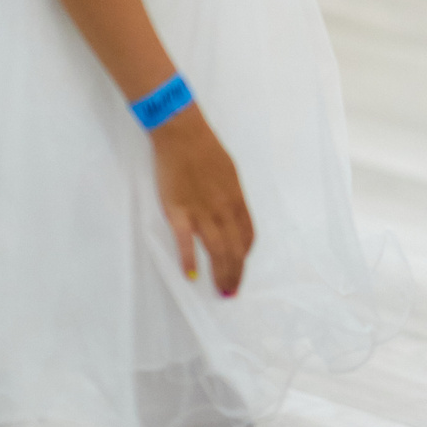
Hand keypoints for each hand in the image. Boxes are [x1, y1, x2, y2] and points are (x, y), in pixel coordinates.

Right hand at [153, 109, 253, 296]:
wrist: (182, 135)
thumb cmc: (205, 150)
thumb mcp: (229, 173)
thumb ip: (231, 197)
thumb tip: (232, 214)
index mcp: (237, 200)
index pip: (247, 235)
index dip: (245, 254)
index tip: (241, 265)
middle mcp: (224, 210)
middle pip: (235, 248)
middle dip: (236, 273)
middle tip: (232, 291)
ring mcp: (202, 212)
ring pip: (217, 250)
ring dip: (221, 274)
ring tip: (221, 291)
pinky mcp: (178, 212)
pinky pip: (186, 242)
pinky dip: (190, 261)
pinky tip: (191, 277)